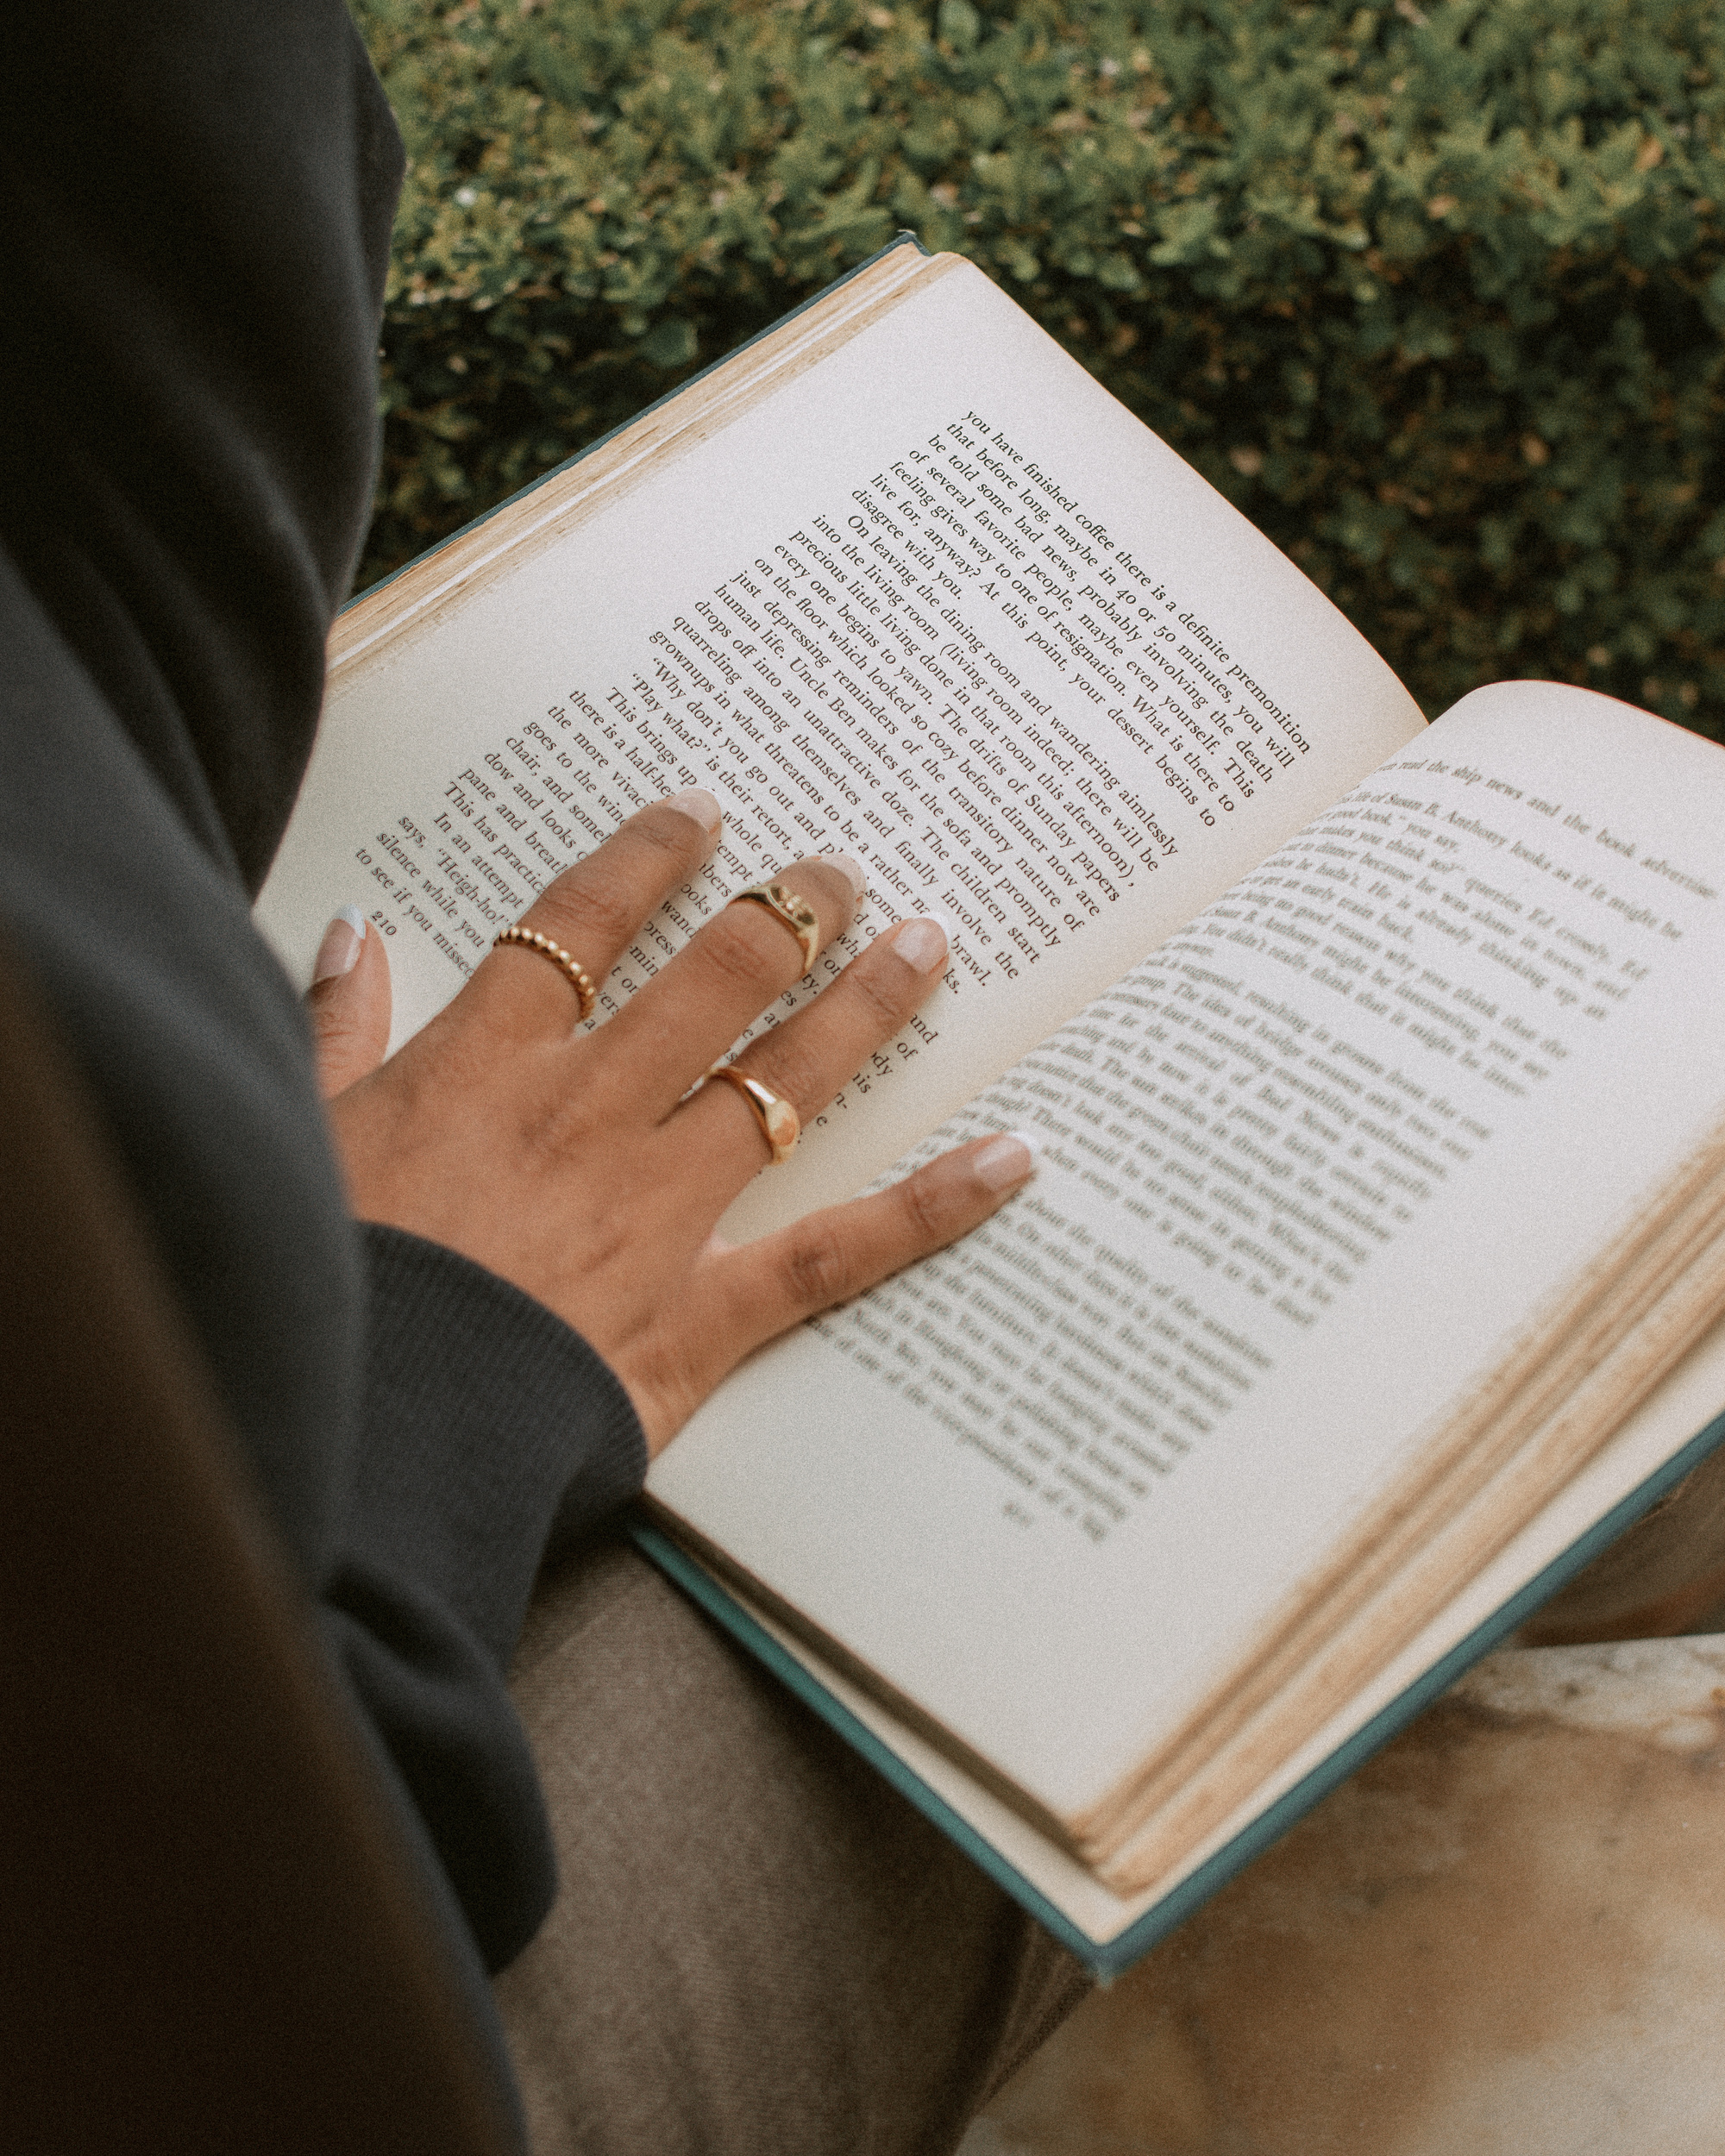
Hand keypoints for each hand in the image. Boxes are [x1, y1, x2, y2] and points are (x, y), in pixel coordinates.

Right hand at [305, 790, 1035, 1455]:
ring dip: (862, 1004)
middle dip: (785, 912)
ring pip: (783, 1078)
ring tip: (926, 945)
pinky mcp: (705, 1309)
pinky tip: (1010, 1160)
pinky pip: (837, 1248)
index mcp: (486, 1065)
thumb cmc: (331, 1289)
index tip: (702, 816)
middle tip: (841, 871)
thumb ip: (331, 1029)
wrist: (368, 1429)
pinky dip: (930, 1205)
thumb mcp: (302, 1140)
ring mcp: (658, 1206)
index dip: (646, 859)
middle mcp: (590, 1112)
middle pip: (710, 979)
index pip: (578, 926)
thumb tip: (348, 935)